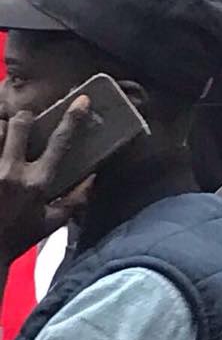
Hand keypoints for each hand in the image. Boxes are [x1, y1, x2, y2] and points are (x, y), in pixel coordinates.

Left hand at [0, 98, 93, 264]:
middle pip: (19, 124)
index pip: (60, 143)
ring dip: (1, 128)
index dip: (73, 119)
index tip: (82, 101)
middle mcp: (12, 172)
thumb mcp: (53, 223)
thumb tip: (93, 177)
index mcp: (38, 183)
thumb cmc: (18, 238)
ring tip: (4, 136)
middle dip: (24, 118)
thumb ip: (76, 199)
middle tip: (25, 122)